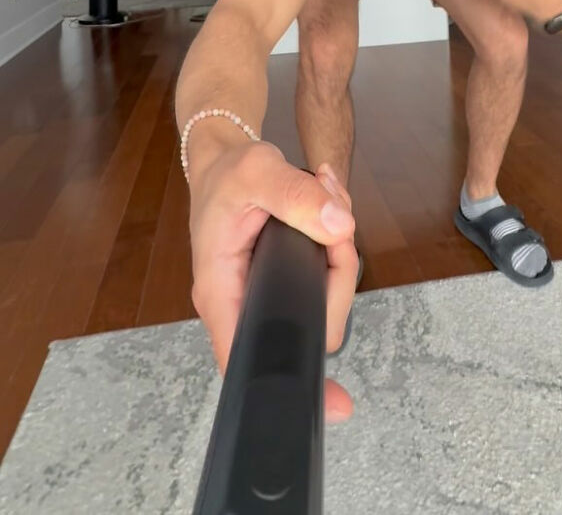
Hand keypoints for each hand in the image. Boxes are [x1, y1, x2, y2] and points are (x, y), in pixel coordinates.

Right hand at [189, 138, 357, 422]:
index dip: (290, 381)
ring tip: (325, 197)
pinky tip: (326, 203)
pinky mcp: (290, 275)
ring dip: (340, 248)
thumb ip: (295, 196)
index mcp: (222, 290)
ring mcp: (270, 290)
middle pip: (311, 322)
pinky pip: (328, 271)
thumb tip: (339, 227)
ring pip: (327, 294)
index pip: (249, 358)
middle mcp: (245, 299)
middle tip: (334, 222)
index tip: (337, 402)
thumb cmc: (227, 172)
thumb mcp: (257, 170)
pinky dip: (338, 238)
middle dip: (337, 273)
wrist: (223, 160)